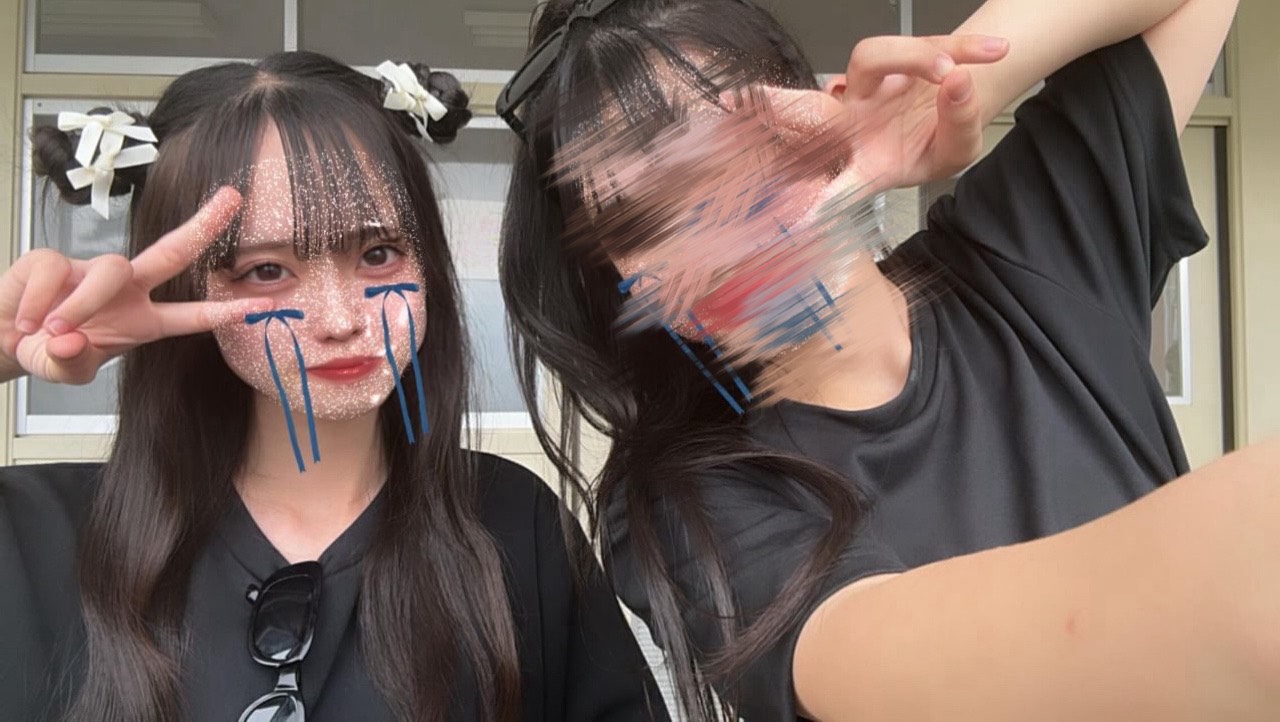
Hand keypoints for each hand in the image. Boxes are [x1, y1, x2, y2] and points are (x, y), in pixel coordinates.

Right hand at [0, 188, 272, 383]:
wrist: (3, 336)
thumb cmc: (47, 350)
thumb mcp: (64, 368)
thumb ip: (71, 363)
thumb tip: (71, 342)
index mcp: (141, 320)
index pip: (190, 316)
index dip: (223, 312)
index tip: (259, 306)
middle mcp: (125, 289)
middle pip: (173, 251)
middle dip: (204, 225)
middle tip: (233, 199)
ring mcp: (90, 269)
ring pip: (111, 269)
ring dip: (83, 303)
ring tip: (54, 330)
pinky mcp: (52, 259)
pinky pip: (53, 271)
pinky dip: (38, 301)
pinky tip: (27, 321)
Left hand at [752, 34, 1008, 209]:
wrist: (960, 100)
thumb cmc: (941, 140)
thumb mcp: (958, 152)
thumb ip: (957, 123)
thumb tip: (956, 82)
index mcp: (868, 165)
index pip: (836, 183)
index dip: (815, 202)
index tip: (792, 221)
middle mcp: (856, 123)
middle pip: (818, 107)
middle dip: (781, 105)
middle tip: (743, 101)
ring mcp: (868, 85)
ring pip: (871, 58)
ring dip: (916, 58)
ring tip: (958, 72)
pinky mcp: (892, 53)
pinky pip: (921, 41)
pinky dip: (964, 45)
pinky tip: (995, 51)